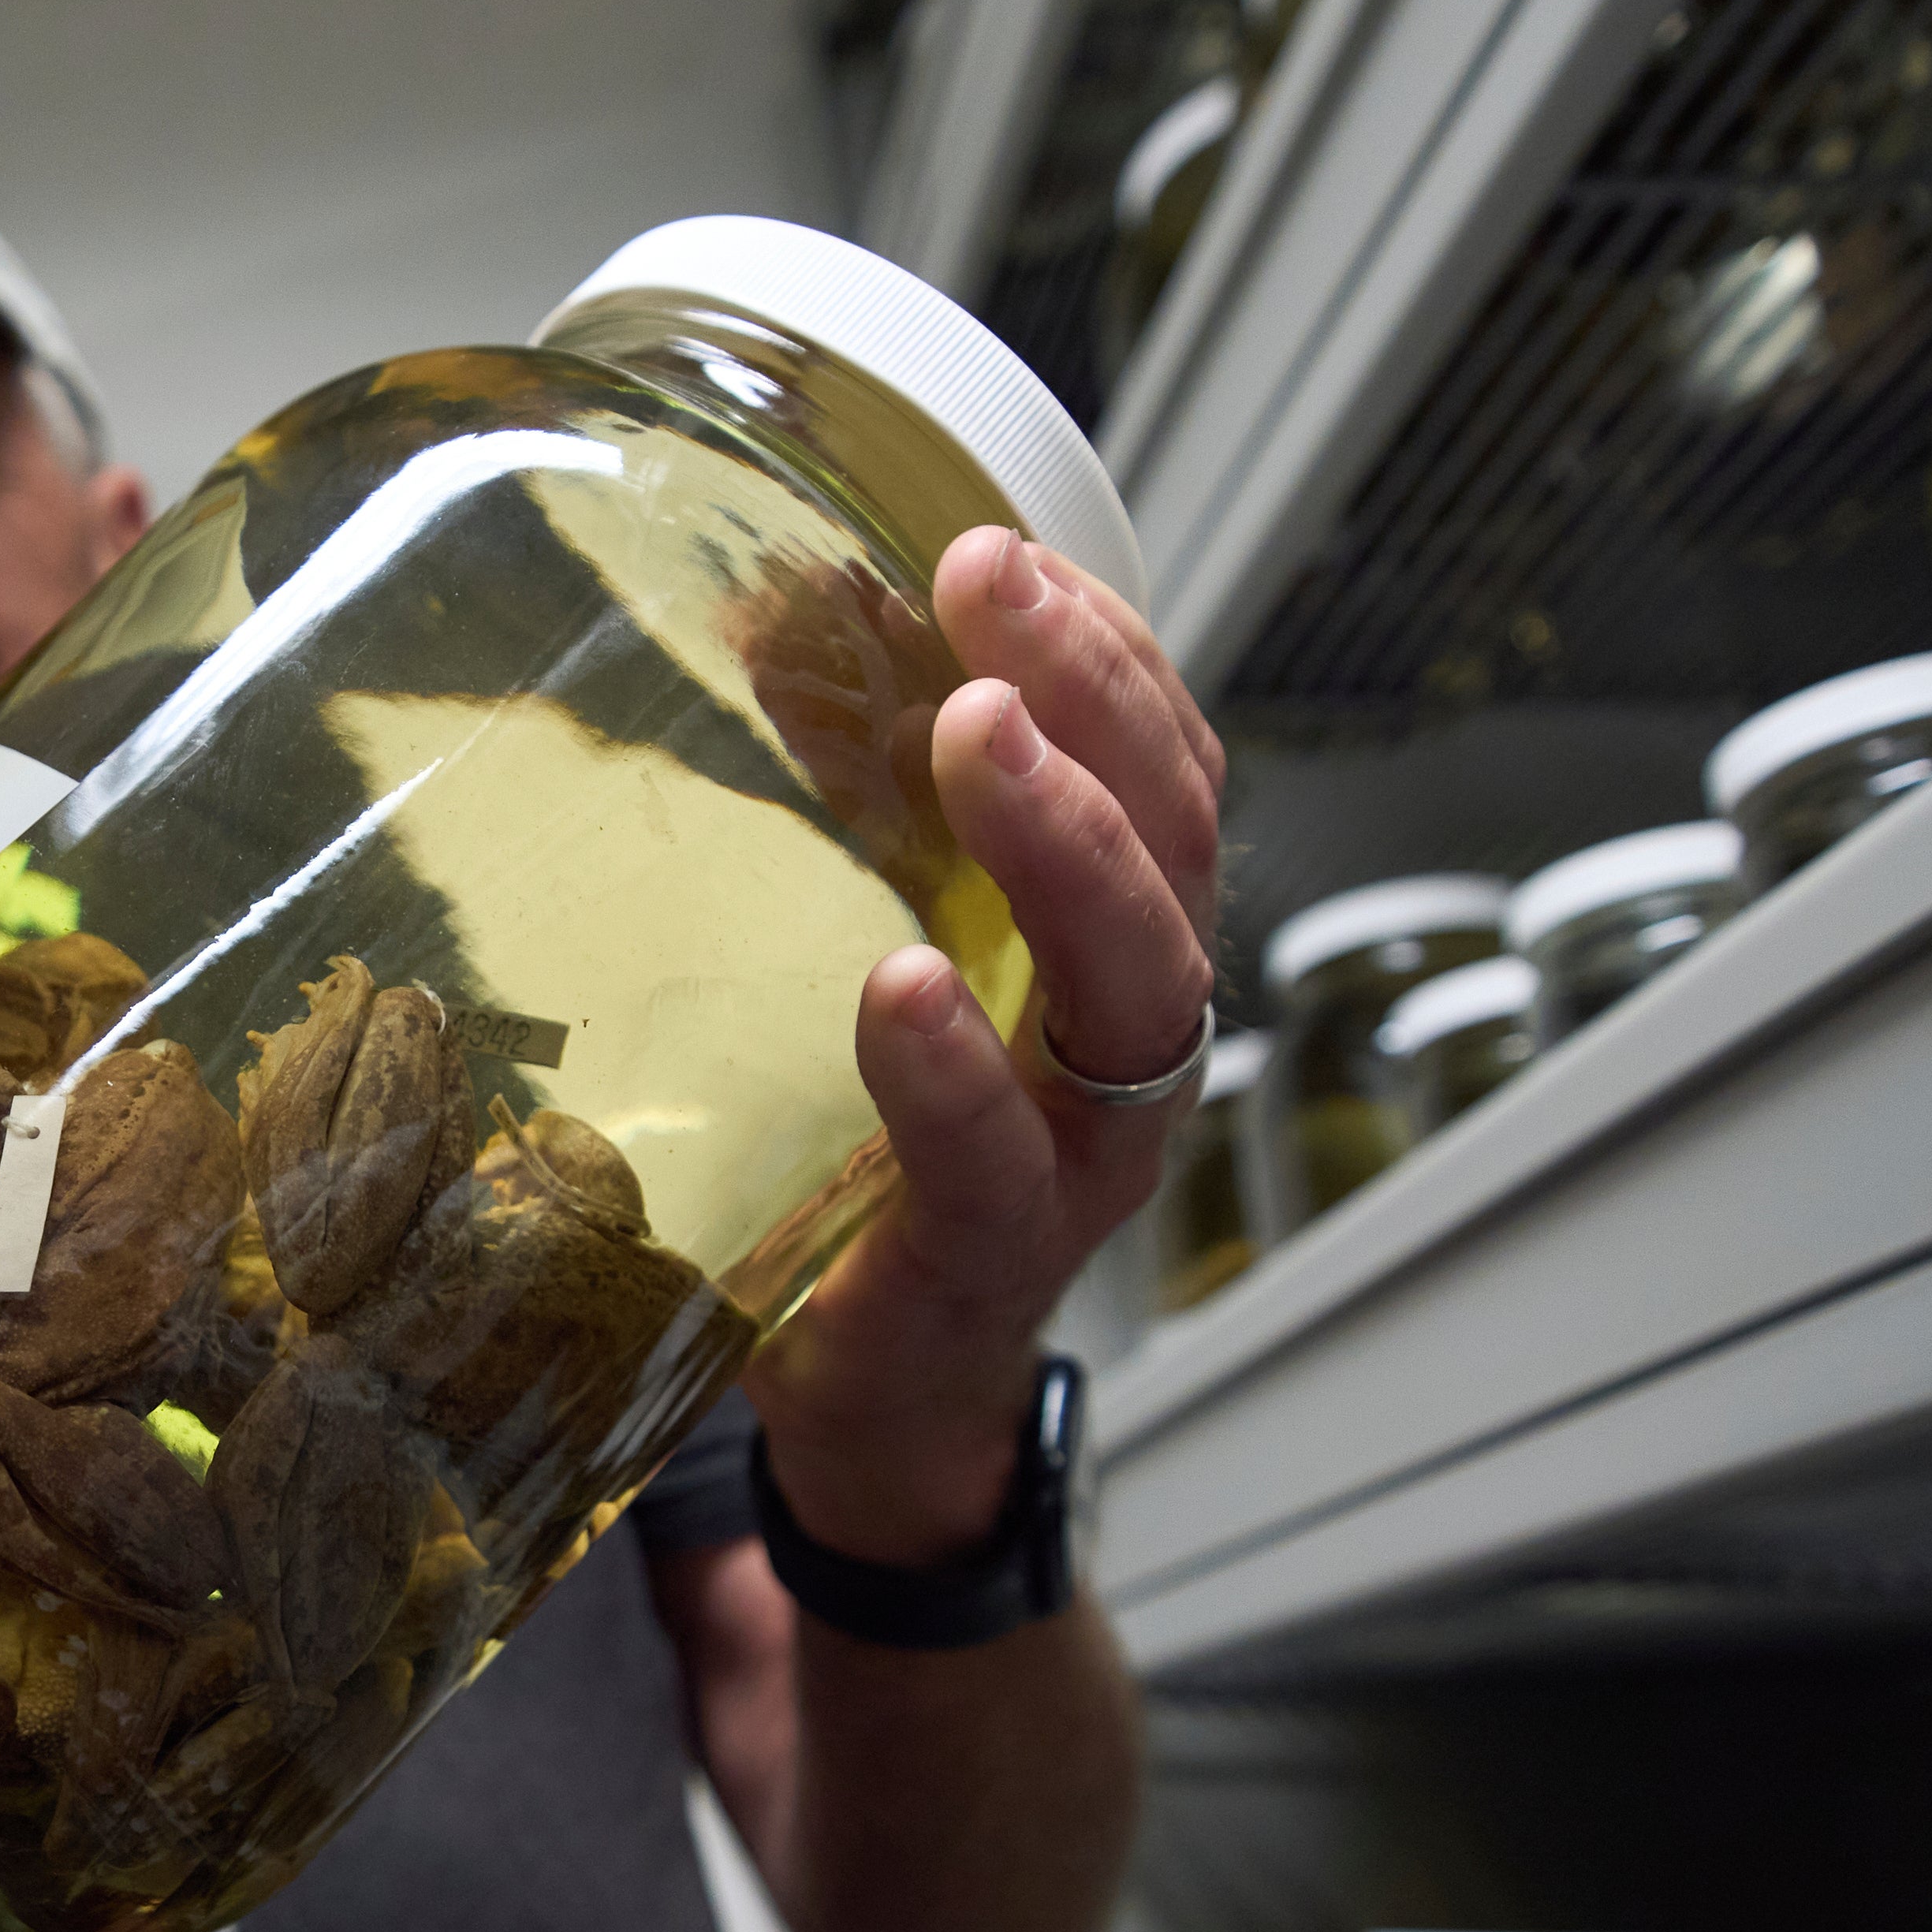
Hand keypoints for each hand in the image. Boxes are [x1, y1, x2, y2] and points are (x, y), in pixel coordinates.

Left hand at [745, 525, 1222, 1566]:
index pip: (1160, 769)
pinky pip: (1001, 1157)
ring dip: (1064, 843)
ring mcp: (1084, 1150)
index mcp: (1104, 944)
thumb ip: (839, 812)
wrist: (868, 1381)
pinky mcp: (997, 1255)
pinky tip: (903, 988)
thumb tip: (758, 614)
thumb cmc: (866, 1146)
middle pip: (1173, 842)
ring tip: (975, 734)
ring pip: (1138, 980)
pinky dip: (956, 1072)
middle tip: (989, 596)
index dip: (1107, 652)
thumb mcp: (851, 946)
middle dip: (1098, 701)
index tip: (1003, 550)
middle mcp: (1126, 1037)